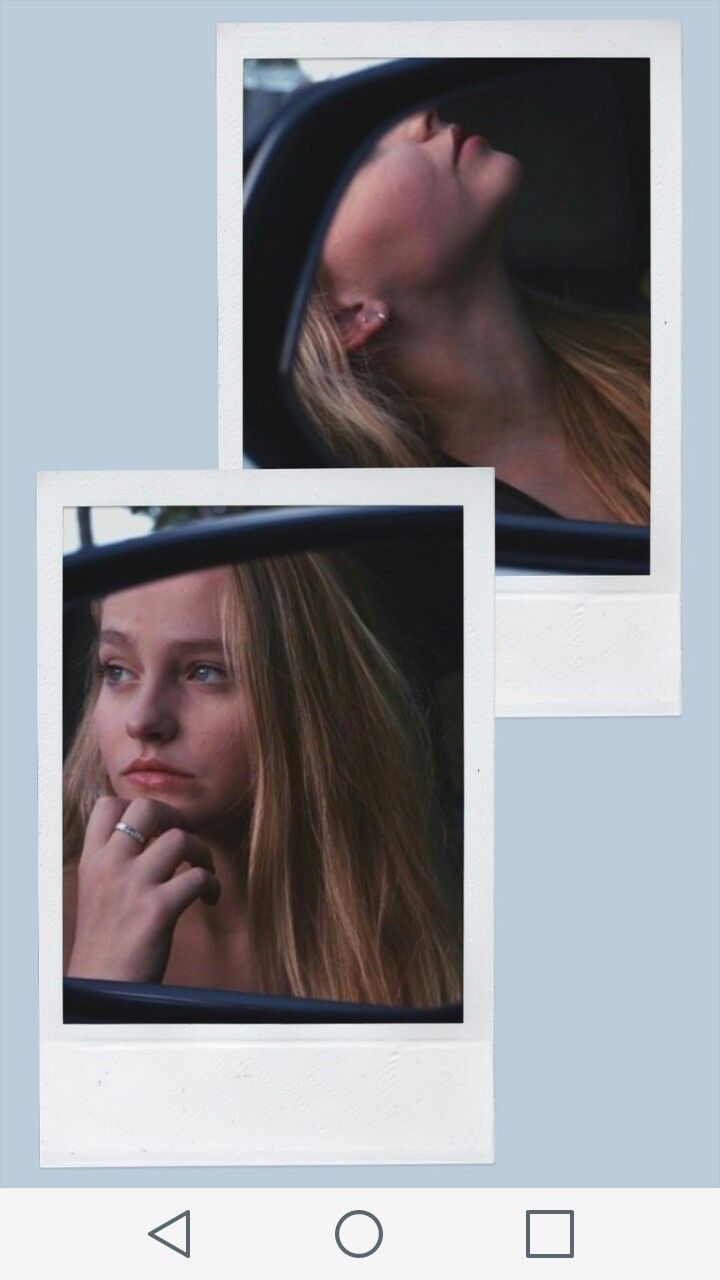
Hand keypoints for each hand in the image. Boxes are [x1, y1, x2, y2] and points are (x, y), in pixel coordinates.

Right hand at [66, 796, 220, 983]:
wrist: (101, 989)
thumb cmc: (105, 945)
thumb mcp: (97, 893)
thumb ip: (115, 865)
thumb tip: (149, 839)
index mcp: (92, 861)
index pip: (108, 805)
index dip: (138, 808)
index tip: (156, 830)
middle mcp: (109, 866)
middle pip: (147, 808)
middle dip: (175, 818)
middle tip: (184, 842)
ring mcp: (133, 885)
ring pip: (180, 838)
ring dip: (202, 853)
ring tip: (202, 873)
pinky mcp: (157, 910)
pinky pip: (198, 877)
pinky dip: (213, 886)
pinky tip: (210, 900)